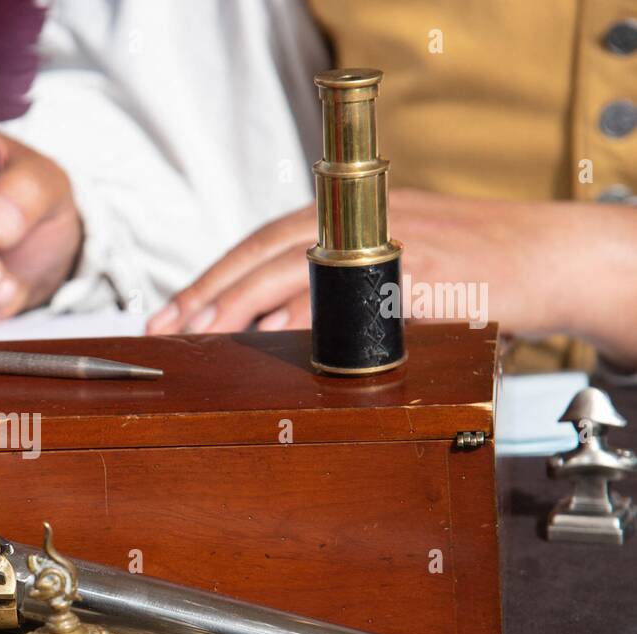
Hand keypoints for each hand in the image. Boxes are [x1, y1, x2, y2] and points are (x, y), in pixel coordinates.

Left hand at [145, 189, 636, 364]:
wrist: (544, 256)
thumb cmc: (464, 264)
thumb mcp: (386, 256)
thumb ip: (328, 280)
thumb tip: (264, 322)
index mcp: (344, 216)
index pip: (258, 244)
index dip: (210, 278)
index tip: (169, 312)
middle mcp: (359, 222)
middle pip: (266, 254)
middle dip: (210, 293)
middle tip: (168, 327)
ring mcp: (389, 245)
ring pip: (300, 270)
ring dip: (246, 303)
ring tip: (205, 332)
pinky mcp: (422, 273)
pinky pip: (357, 296)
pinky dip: (316, 316)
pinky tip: (282, 338)